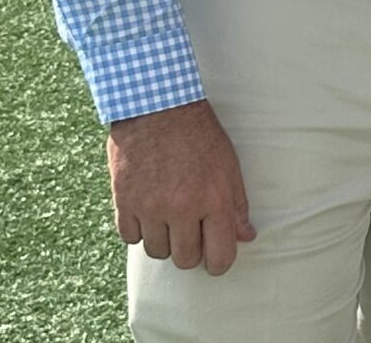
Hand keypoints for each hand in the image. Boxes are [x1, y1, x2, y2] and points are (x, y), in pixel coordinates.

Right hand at [108, 99, 256, 275]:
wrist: (158, 107)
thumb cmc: (199, 135)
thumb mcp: (228, 165)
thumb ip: (236, 204)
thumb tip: (246, 236)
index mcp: (213, 200)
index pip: (219, 256)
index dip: (219, 264)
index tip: (215, 260)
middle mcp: (181, 208)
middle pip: (185, 259)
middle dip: (190, 251)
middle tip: (190, 233)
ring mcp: (150, 207)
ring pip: (156, 252)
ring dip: (164, 240)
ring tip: (168, 217)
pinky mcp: (123, 201)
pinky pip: (130, 237)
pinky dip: (138, 229)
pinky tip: (147, 211)